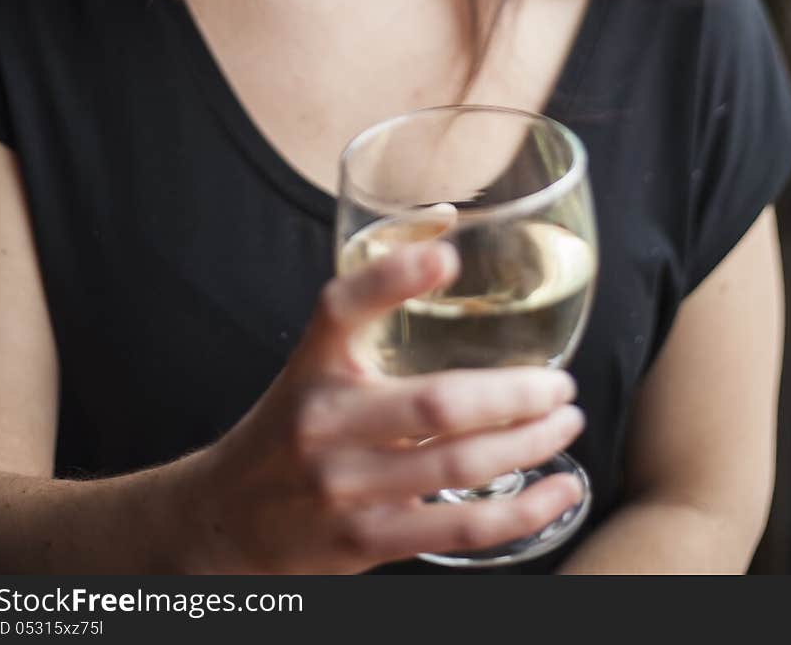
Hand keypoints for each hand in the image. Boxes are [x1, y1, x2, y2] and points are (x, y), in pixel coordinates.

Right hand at [178, 240, 585, 573]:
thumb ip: (370, 321)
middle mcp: (324, 420)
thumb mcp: (314, 364)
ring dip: (530, 443)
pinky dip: (522, 511)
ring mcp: (344, 486)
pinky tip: (559, 490)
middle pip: (437, 402)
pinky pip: (460, 527)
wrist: (225, 519)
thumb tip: (446, 251)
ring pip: (459, 464)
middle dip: (516, 393)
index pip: (341, 308)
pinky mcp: (364, 540)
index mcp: (312, 364)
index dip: (392, 278)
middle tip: (559, 383)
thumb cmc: (291, 426)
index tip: (446, 256)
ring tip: (564, 422)